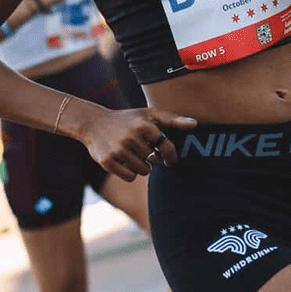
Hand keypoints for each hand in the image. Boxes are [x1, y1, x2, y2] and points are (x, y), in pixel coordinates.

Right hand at [81, 107, 196, 181]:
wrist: (94, 123)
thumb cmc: (129, 119)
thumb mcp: (149, 114)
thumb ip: (173, 119)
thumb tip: (195, 124)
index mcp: (144, 124)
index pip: (167, 148)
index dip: (171, 156)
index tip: (170, 159)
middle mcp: (131, 137)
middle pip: (154, 161)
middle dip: (151, 158)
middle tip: (142, 149)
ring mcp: (118, 150)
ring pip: (143, 171)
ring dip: (141, 166)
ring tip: (132, 154)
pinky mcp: (107, 161)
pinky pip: (130, 177)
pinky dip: (130, 173)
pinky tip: (124, 162)